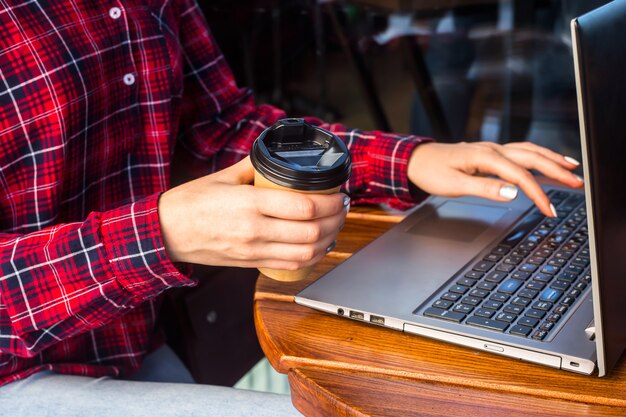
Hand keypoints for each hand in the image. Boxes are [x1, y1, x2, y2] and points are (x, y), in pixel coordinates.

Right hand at [158, 157, 347, 269]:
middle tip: (344, 207)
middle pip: (312, 230)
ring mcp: (254, 250)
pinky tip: (320, 245)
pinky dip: (312, 256)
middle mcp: (255, 230)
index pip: (304, 205)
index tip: (339, 193)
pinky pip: (291, 265)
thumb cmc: (191, 203)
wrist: (167, 233)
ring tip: (336, 225)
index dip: (330, 201)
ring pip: (306, 251)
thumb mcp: (224, 177)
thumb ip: (254, 167)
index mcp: (250, 203)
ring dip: (329, 239)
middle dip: (336, 219)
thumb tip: (277, 159)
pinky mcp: (252, 263)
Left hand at [407, 141, 583, 216]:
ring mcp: (492, 149)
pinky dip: (538, 156)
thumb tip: (513, 193)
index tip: (550, 209)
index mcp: (484, 156)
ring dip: (551, 159)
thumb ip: (484, 188)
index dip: (538, 193)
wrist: (416, 159)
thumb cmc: (432, 172)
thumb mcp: (454, 185)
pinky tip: (547, 160)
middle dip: (556, 170)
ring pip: (529, 151)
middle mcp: (492, 149)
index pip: (520, 175)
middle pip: (532, 157)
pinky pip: (520, 151)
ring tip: (572, 168)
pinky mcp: (490, 153)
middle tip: (577, 183)